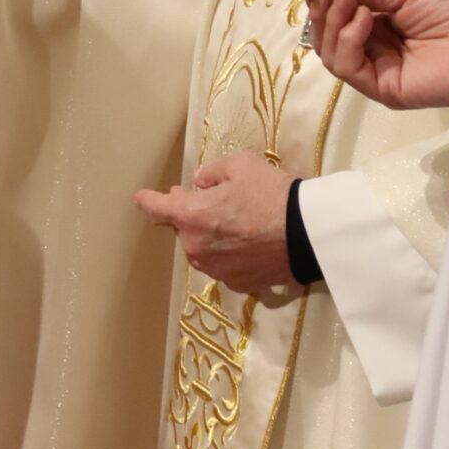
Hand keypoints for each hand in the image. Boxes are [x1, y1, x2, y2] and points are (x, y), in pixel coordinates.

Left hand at [135, 149, 299, 300]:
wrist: (307, 235)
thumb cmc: (272, 194)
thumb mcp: (242, 165)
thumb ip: (212, 172)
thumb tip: (199, 183)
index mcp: (191, 217)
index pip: (157, 208)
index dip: (148, 201)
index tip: (141, 198)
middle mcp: (196, 247)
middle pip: (183, 228)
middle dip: (188, 213)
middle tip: (204, 199)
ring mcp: (216, 269)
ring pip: (202, 248)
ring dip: (208, 235)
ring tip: (231, 221)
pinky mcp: (237, 283)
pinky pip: (223, 264)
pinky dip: (228, 253)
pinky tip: (246, 243)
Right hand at [303, 0, 448, 110]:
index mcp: (382, 24)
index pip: (339, 14)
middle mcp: (375, 49)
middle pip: (327, 34)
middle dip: (323, 6)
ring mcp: (377, 71)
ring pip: (330, 52)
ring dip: (332, 21)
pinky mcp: (382, 90)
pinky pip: (347, 67)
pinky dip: (347, 40)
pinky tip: (365, 19)